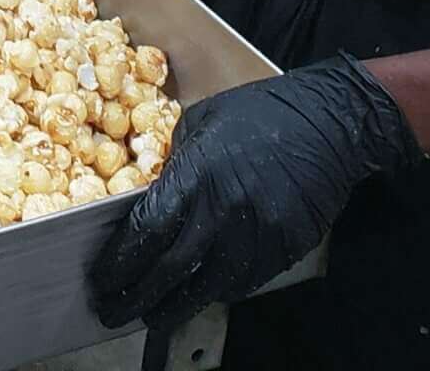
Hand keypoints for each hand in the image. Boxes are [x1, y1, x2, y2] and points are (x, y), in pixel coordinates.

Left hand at [90, 56, 418, 335]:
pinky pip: (244, 281)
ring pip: (209, 285)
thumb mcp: (200, 125)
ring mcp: (258, 235)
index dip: (121, 260)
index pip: (149, 229)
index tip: (103, 277)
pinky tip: (199, 291)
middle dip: (138, 296)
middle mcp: (225, 210)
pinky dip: (217, 290)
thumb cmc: (258, 115)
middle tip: (113, 311)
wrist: (326, 124)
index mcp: (197, 174)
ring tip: (152, 315)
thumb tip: (151, 200)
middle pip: (172, 269)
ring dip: (176, 305)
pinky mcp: (284, 249)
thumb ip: (174, 168)